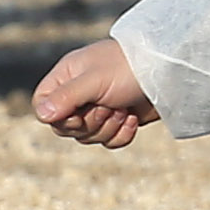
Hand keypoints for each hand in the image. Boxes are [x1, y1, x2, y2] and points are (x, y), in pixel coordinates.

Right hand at [32, 38, 159, 150]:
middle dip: (89, 123)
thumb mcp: (93, 81)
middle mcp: (79, 93)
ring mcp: (98, 108)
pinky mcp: (118, 121)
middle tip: (108, 107)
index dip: (58, 117)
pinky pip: (108, 141)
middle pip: (66, 127)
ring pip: (87, 137)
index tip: (77, 114)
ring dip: (108, 128)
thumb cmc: (128, 67)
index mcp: (67, 77)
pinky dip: (121, 135)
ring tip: (124, 109)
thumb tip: (41, 116)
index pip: (44, 105)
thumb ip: (66, 97)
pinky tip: (132, 118)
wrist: (168, 72)